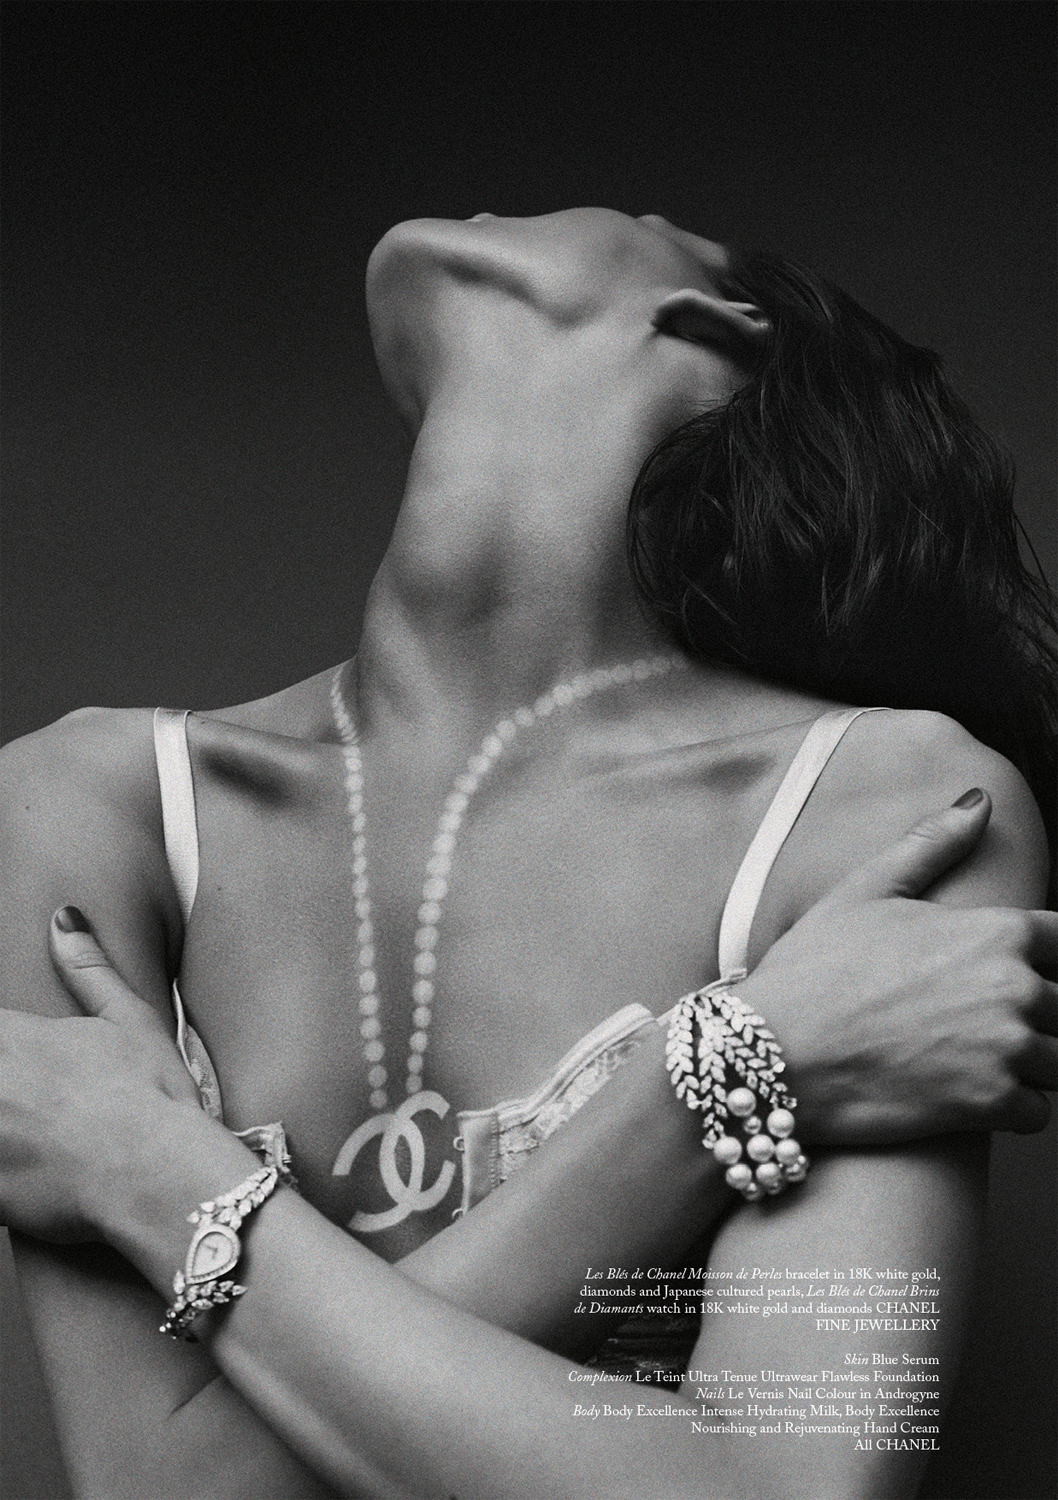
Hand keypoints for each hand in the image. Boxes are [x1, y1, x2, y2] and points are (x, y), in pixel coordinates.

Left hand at [0, 909, 201, 1241]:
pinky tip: (25, 1170)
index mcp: (8, 1035)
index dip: (7, 1052)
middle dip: (3, 1090)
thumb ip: (88, 968)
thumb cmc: (150, 1097)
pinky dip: (2, 1172)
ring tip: (26, 1137)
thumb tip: (64, 917)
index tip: (23, 1075)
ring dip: (1, 1127)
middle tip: (29, 1109)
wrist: (156, 1175)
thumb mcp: (130, 1021)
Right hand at [740, 793, 1055, 1141]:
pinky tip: (965, 1095)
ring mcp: (1007, 1049)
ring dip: (1030, 1065)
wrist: (770, 1050)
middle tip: (980, 1025)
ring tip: (972, 1059)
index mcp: (998, 930)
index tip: (1022, 975)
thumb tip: (979, 799)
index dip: (1049, 961)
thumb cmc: (813, 969)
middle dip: (1038, 1017)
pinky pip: (1037, 1114)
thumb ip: (932, 844)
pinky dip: (1011, 1109)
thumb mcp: (865, 891)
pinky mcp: (990, 1106)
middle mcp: (1014, 987)